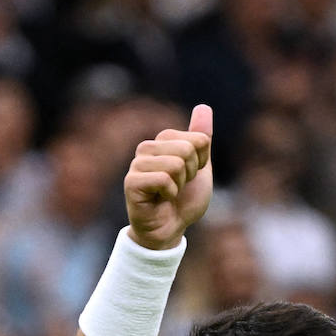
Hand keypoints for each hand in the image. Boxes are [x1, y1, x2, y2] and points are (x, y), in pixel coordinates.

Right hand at [125, 104, 213, 249]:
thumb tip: (203, 107)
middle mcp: (147, 148)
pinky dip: (170, 194)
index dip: (201, 163)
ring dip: (180, 185)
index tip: (190, 176)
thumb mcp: (200, 167)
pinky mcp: (131, 182)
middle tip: (179, 187)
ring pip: (175, 164)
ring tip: (169, 194)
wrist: (171, 228)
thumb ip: (201, 138)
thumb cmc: (184, 200)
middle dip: (191, 174)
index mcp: (163, 141)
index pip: (199, 140)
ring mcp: (137, 164)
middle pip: (187, 149)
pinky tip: (161, 200)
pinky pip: (163, 179)